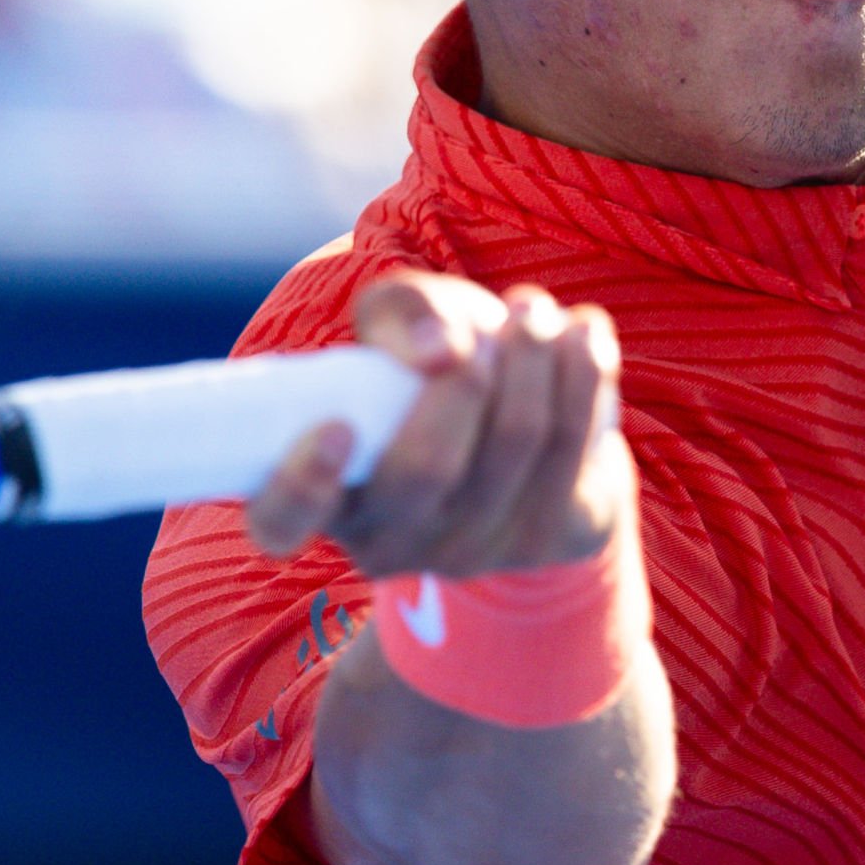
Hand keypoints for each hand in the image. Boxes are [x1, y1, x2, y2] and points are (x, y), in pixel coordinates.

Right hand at [243, 271, 628, 577]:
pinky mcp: (555, 540)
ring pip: (514, 442)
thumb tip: (439, 348)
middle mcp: (394, 542)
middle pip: (427, 468)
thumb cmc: (434, 366)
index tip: (336, 428)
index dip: (300, 486)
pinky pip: (575, 444)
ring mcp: (478, 551)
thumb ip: (404, 312)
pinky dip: (584, 370)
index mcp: (329, 496)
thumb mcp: (401, 322)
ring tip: (531, 312)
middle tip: (477, 330)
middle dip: (464, 377)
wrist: (528, 424)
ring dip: (531, 355)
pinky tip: (582, 332)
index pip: (280, 522)